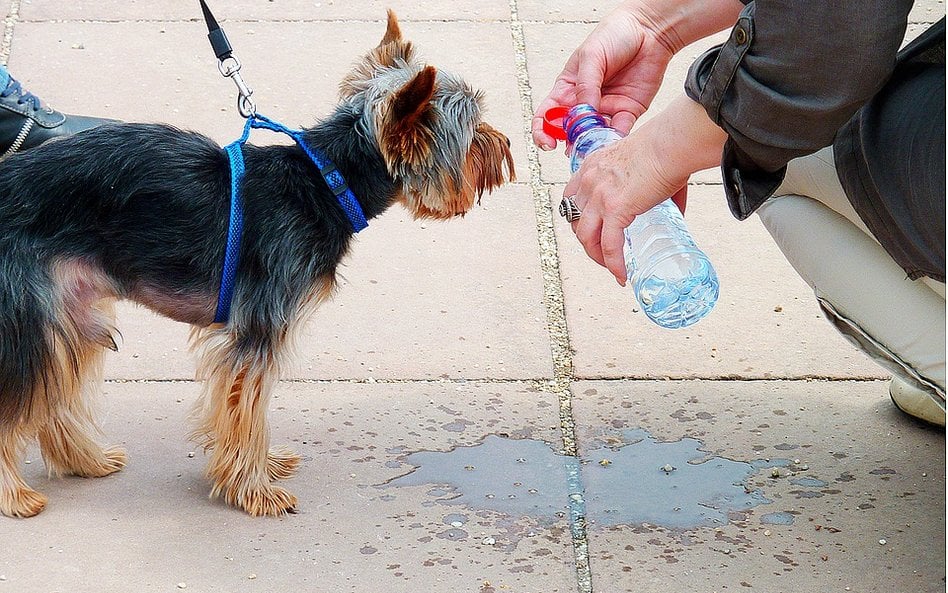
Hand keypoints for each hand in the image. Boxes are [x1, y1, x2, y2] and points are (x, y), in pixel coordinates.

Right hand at [532, 4, 675, 148]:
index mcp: (568, 88)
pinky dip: (613, 140)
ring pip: (593, 135)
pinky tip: (610, 141)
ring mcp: (606, 109)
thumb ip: (585, 86)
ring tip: (592, 145)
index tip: (547, 143)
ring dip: (591, 143)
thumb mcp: (592, 56)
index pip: (548, 115)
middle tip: (574, 146)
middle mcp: (585, 101)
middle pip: (570, 130)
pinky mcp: (627, 112)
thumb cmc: (615, 35)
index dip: (543, 131)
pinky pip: (618, 131)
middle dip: (569, 142)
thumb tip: (582, 114)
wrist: (649, 29)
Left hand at [563, 134, 685, 284]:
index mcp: (592, 166)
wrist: (671, 143)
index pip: (571, 198)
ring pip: (586, 238)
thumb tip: (675, 212)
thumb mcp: (643, 164)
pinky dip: (614, 264)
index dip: (578, 218)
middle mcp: (589, 181)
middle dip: (587, 242)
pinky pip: (609, 246)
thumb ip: (650, 187)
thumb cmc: (666, 148)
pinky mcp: (615, 209)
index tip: (591, 230)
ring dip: (597, 257)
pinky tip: (622, 274)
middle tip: (604, 253)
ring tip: (612, 267)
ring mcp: (599, 196)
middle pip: (575, 221)